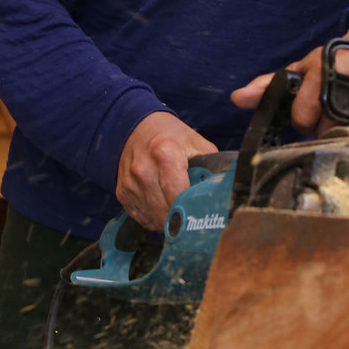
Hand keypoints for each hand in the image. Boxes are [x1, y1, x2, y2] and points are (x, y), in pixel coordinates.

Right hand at [116, 111, 217, 230]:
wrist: (135, 128)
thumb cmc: (170, 136)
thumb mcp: (197, 143)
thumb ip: (212, 167)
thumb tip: (226, 191)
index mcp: (165, 155)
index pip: (179, 197)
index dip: (193, 210)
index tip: (203, 215)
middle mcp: (143, 171)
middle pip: (166, 213)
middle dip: (182, 218)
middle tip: (193, 214)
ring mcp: (130, 184)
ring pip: (154, 219)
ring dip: (168, 220)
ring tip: (177, 205)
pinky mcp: (122, 193)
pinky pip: (142, 218)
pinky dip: (154, 217)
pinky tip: (162, 204)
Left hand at [231, 18, 348, 132]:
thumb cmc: (337, 56)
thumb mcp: (303, 66)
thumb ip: (269, 84)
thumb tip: (239, 98)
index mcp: (323, 71)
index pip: (302, 118)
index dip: (303, 117)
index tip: (309, 108)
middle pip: (326, 131)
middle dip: (324, 126)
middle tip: (330, 109)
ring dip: (346, 129)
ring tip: (347, 109)